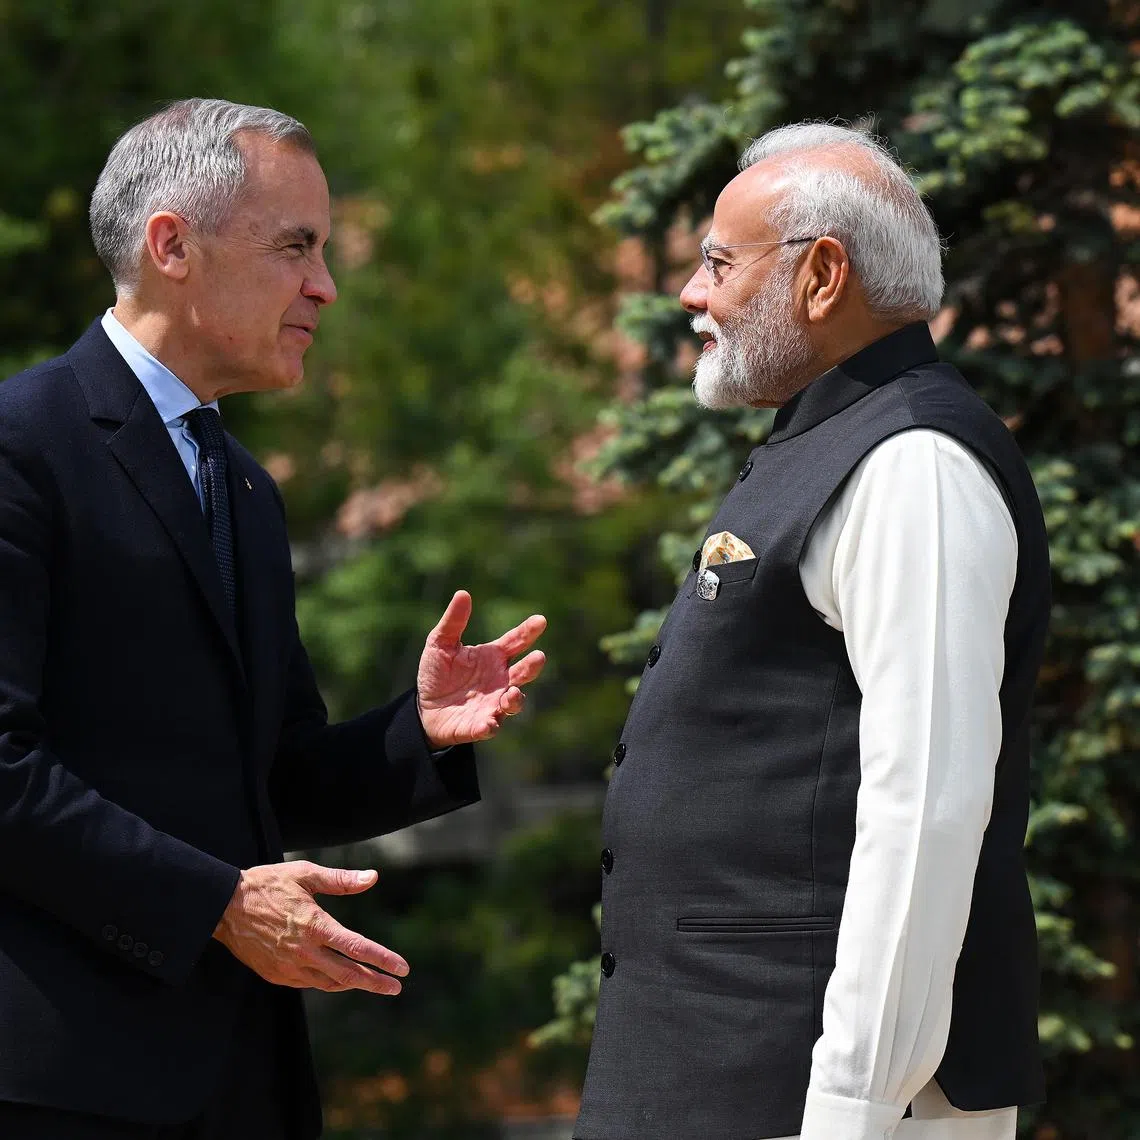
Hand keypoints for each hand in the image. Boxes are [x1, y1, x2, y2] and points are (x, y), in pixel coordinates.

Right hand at [213, 861, 406, 994]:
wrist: (224, 906)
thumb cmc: (267, 884)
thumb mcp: (305, 874)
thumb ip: (341, 880)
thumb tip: (373, 877)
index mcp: (315, 925)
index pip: (357, 948)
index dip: (382, 959)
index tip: (402, 968)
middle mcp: (304, 951)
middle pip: (348, 974)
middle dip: (375, 982)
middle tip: (396, 987)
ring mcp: (289, 967)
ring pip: (329, 983)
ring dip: (353, 984)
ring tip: (372, 982)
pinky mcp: (275, 975)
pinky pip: (309, 983)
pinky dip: (328, 983)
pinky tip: (338, 978)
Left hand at [417, 590, 545, 746]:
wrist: (425, 709)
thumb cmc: (437, 673)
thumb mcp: (439, 644)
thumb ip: (453, 622)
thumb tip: (463, 593)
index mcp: (493, 657)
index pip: (516, 641)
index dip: (529, 632)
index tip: (540, 621)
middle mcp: (500, 681)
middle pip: (523, 672)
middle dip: (532, 666)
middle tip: (538, 657)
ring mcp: (493, 704)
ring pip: (513, 703)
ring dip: (516, 699)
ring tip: (513, 694)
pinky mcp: (479, 726)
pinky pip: (489, 728)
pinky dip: (490, 726)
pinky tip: (489, 723)